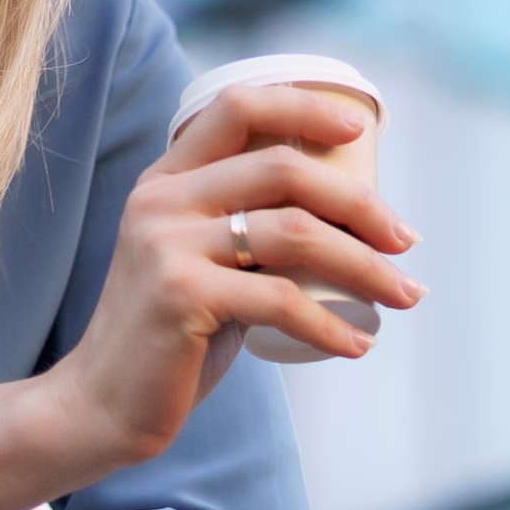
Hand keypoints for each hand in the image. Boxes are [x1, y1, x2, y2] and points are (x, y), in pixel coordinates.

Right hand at [0, 83, 421, 509]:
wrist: (103, 403)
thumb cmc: (172, 333)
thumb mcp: (197, 258)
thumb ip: (242, 225)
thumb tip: (344, 213)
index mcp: (166, 178)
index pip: (237, 107)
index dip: (303, 106)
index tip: (360, 130)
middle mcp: (162, 199)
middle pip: (284, 169)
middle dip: (361, 203)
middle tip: (406, 239)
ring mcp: (167, 245)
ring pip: (293, 233)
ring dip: (365, 266)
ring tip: (405, 295)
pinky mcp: (180, 296)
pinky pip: (280, 299)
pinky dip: (331, 324)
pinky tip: (358, 343)